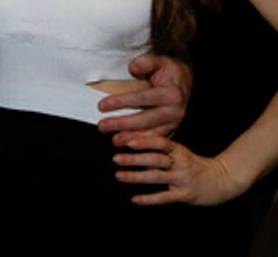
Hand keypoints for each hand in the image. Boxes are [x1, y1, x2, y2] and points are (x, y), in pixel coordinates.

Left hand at [99, 54, 190, 139]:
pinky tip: (128, 146)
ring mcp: (175, 123)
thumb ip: (144, 62)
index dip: (121, 102)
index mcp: (171, 94)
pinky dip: (142, 144)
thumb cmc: (165, 67)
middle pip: (145, 120)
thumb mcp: (156, 59)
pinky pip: (156, 139)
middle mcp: (176, 111)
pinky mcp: (172, 129)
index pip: (141, 99)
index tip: (101, 105)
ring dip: (131, 139)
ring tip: (114, 140)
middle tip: (102, 126)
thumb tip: (132, 69)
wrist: (183, 77)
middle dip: (122, 124)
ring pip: (151, 134)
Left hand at [112, 134, 241, 205]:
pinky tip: (135, 199)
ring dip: (136, 177)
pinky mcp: (185, 194)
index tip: (126, 140)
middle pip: (155, 159)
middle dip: (134, 159)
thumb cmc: (193, 164)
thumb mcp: (179, 151)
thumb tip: (132, 139)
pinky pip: (165, 197)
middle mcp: (180, 163)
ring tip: (119, 175)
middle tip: (116, 158)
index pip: (160, 143)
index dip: (143, 141)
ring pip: (157, 177)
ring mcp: (182, 179)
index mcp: (178, 150)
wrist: (221, 180)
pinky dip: (149, 199)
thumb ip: (160, 148)